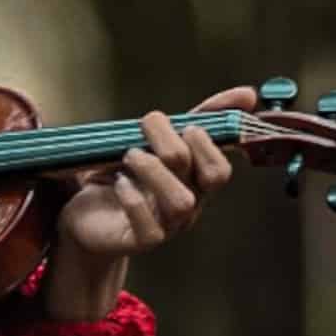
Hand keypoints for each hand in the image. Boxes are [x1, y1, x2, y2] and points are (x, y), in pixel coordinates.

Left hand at [43, 85, 254, 318]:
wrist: (86, 218)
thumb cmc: (126, 175)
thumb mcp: (158, 142)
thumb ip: (199, 117)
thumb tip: (248, 94)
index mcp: (196, 181)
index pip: (222, 166)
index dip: (206, 141)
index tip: (179, 123)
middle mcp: (189, 205)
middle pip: (208, 178)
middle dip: (178, 146)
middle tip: (146, 130)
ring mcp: (168, 226)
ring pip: (183, 201)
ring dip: (154, 170)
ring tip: (129, 156)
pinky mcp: (141, 241)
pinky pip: (150, 226)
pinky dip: (133, 198)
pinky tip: (119, 183)